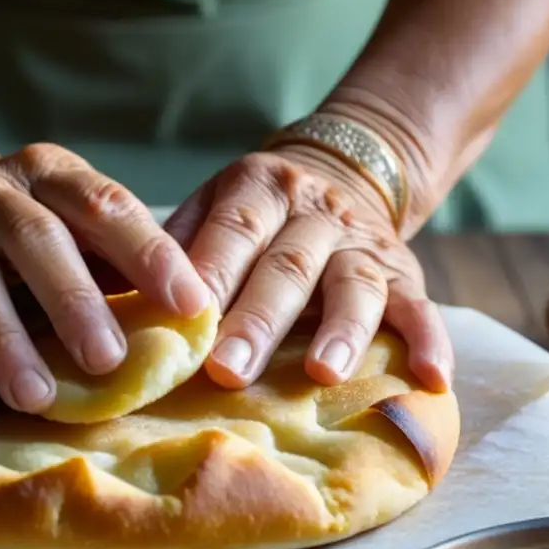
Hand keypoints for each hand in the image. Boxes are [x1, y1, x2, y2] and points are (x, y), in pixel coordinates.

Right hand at [0, 120, 211, 418]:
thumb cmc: (20, 229)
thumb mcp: (71, 219)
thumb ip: (121, 259)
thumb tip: (193, 320)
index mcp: (41, 177)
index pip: (99, 204)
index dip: (146, 252)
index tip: (191, 305)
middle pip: (24, 243)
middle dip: (67, 303)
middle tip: (103, 364)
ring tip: (21, 399)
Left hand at [165, 142, 453, 392]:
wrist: (341, 171)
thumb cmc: (253, 214)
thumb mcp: (210, 205)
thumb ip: (175, 248)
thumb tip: (117, 306)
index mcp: (256, 189)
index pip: (231, 232)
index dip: (211, 276)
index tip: (185, 324)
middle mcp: (313, 211)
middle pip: (286, 268)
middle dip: (258, 322)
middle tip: (228, 372)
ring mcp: (361, 241)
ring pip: (355, 285)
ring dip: (340, 331)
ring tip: (323, 374)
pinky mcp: (403, 270)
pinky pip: (421, 305)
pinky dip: (430, 340)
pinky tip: (432, 377)